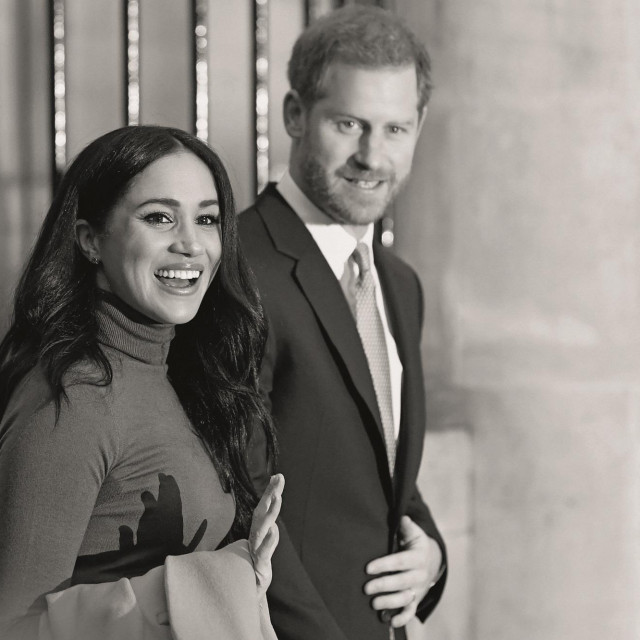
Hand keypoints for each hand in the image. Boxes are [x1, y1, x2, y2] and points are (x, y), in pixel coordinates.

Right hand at [249, 473, 283, 597]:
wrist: (249, 593)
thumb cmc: (256, 566)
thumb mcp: (265, 545)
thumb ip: (269, 531)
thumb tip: (273, 515)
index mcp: (258, 531)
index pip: (264, 507)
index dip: (270, 491)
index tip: (278, 475)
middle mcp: (255, 537)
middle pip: (262, 512)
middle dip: (271, 494)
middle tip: (279, 478)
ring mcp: (256, 549)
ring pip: (263, 528)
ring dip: (270, 512)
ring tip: (278, 497)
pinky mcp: (259, 564)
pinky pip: (264, 551)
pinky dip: (269, 540)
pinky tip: (274, 529)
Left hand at [364, 515, 442, 627]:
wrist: (432, 561)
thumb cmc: (416, 544)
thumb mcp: (414, 533)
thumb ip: (407, 526)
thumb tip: (403, 517)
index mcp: (418, 557)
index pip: (400, 561)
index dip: (384, 565)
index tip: (368, 568)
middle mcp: (419, 575)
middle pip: (402, 582)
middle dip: (384, 586)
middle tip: (366, 588)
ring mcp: (418, 589)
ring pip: (405, 599)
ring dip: (389, 603)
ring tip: (373, 603)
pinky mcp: (416, 600)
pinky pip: (410, 612)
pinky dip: (401, 618)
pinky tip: (389, 621)